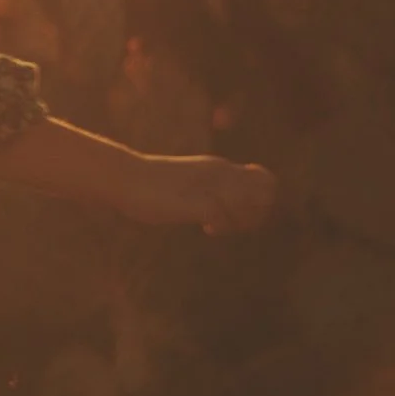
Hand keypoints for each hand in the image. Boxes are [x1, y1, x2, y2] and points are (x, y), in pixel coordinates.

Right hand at [119, 155, 277, 234]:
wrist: (125, 177)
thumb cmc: (150, 186)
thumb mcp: (186, 186)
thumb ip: (203, 190)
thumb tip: (215, 205)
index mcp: (220, 167)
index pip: (266, 180)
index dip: (260, 200)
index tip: (239, 213)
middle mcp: (222, 172)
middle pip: (269, 190)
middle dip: (259, 211)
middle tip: (233, 223)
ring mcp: (211, 186)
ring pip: (253, 202)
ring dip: (244, 219)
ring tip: (218, 226)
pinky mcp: (198, 201)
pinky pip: (226, 215)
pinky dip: (223, 226)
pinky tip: (205, 228)